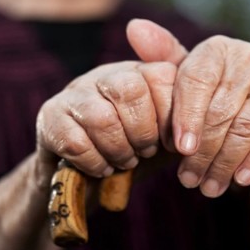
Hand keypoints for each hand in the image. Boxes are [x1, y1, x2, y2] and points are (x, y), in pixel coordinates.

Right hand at [37, 60, 176, 177]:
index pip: (162, 76)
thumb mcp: (166, 131)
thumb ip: (185, 111)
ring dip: (119, 150)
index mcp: (136, 72)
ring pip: (102, 118)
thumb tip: (200, 104)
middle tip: (144, 153)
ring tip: (123, 162)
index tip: (172, 143)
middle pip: (130, 90)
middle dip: (143, 133)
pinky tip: (101, 168)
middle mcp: (104, 75)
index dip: (171, 116)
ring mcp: (74, 94)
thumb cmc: (132, 149)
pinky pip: (76, 142)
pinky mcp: (49, 117)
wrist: (86, 176)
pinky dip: (95, 162)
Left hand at [128, 19, 249, 197]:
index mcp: (216, 50)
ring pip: (246, 125)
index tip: (179, 149)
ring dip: (225, 162)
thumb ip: (163, 60)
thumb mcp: (187, 80)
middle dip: (203, 152)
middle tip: (189, 180)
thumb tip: (134, 28)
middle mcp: (248, 56)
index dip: (186, 117)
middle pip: (220, 109)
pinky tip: (242, 180)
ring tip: (209, 186)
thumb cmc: (215, 97)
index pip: (196, 80)